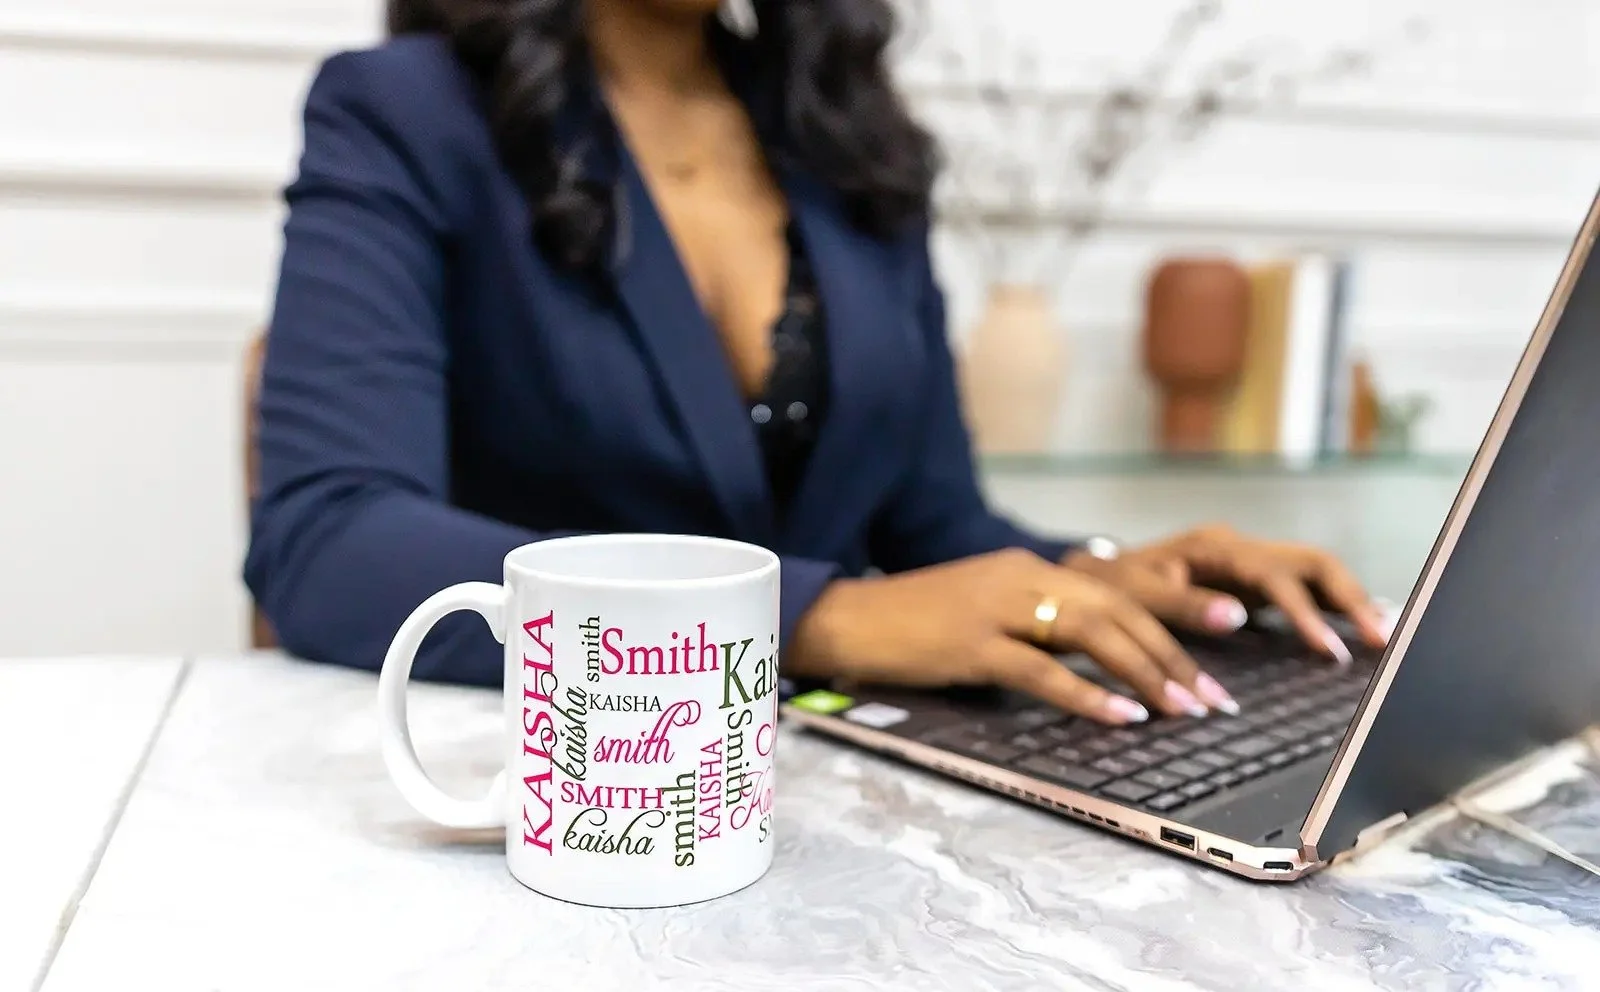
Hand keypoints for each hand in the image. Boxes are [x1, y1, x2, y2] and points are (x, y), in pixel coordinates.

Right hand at [785, 549, 1238, 724]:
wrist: (845, 618)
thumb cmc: (914, 625)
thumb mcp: (985, 613)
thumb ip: (1037, 626)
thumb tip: (1097, 659)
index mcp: (1028, 569)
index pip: (1117, 594)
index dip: (1171, 628)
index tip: (1212, 665)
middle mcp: (1020, 578)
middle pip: (1117, 611)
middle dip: (1174, 655)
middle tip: (1214, 699)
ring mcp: (995, 608)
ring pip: (1089, 634)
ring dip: (1145, 672)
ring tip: (1184, 709)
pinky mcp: (969, 644)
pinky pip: (1041, 670)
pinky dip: (1086, 694)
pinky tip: (1121, 717)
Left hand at [1065, 524, 1388, 662]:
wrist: (1091, 577)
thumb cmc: (1109, 587)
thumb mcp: (1136, 596)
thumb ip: (1184, 606)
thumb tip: (1238, 617)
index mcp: (1216, 548)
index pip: (1277, 574)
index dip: (1306, 611)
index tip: (1327, 649)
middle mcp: (1239, 549)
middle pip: (1312, 563)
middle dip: (1350, 597)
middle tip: (1381, 640)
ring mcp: (1248, 565)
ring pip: (1314, 573)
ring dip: (1349, 601)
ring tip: (1383, 638)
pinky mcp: (1250, 586)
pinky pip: (1302, 591)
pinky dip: (1330, 609)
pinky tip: (1357, 631)